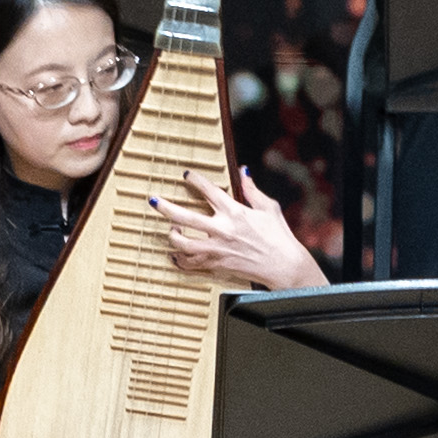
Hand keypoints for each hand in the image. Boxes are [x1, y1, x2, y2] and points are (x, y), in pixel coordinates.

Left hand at [151, 162, 317, 290]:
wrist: (284, 266)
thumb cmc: (279, 237)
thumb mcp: (269, 208)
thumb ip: (252, 190)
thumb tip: (243, 171)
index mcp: (235, 212)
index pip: (209, 190)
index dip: (195, 179)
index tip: (187, 175)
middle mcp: (222, 230)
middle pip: (185, 217)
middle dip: (166, 207)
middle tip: (154, 201)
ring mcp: (217, 249)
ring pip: (183, 243)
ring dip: (172, 235)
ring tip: (170, 228)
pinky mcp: (217, 265)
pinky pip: (191, 264)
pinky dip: (179, 259)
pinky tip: (175, 253)